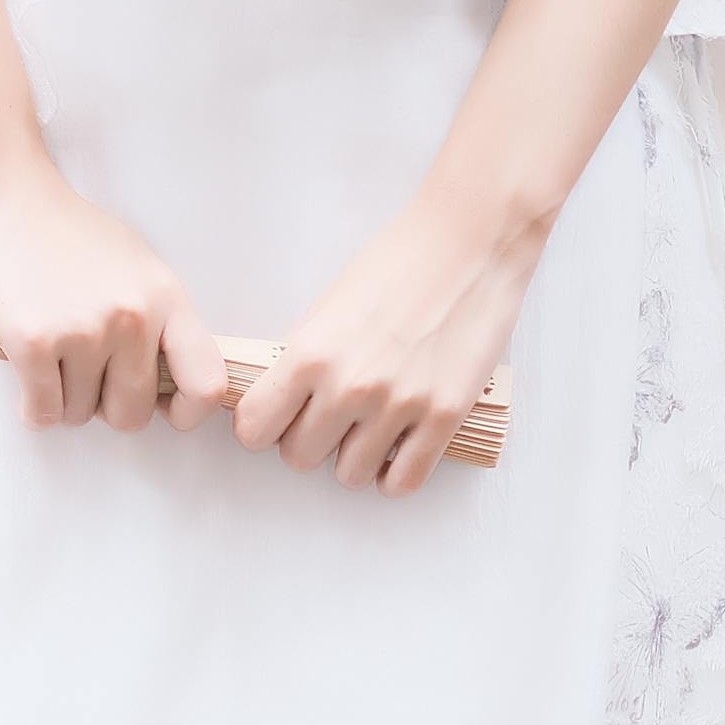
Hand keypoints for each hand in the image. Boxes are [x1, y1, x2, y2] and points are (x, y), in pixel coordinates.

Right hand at [0, 148, 203, 430]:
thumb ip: (156, 317)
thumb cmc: (63, 231)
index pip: (206, 384)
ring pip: (80, 416)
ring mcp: (83, 331)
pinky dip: (33, 408)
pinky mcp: (33, 342)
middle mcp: (132, 317)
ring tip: (50, 359)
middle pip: (131, 414)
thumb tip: (164, 382)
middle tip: (85, 378)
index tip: (160, 408)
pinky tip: (28, 378)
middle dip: (105, 408)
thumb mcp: (132, 264)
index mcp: (164, 297)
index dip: (186, 412)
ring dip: (63, 400)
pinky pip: (43, 413)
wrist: (0, 197)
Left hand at [230, 191, 535, 497]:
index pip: (254, 428)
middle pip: (299, 457)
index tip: (279, 416)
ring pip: (350, 476)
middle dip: (310, 440)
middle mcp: (349, 387)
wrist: (470, 243)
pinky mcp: (445, 416)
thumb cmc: (398, 263)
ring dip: (355, 457)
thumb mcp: (329, 307)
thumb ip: (305, 359)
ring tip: (369, 429)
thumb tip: (285, 402)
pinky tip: (398, 448)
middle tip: (331, 417)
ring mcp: (399, 406)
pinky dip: (396, 474)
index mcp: (310, 354)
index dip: (264, 425)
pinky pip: (404, 482)